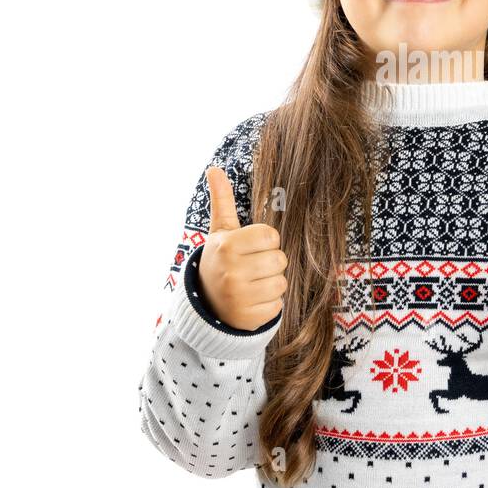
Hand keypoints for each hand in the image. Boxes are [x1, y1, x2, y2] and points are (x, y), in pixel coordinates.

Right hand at [197, 166, 288, 330]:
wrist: (205, 304)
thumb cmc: (220, 260)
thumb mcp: (220, 232)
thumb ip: (221, 200)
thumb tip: (214, 169)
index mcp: (227, 246)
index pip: (272, 236)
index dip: (265, 242)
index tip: (250, 249)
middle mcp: (232, 271)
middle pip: (280, 260)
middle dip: (269, 263)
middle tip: (251, 268)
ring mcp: (239, 297)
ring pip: (281, 283)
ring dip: (271, 284)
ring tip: (251, 284)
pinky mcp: (248, 318)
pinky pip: (277, 305)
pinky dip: (268, 304)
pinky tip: (251, 301)